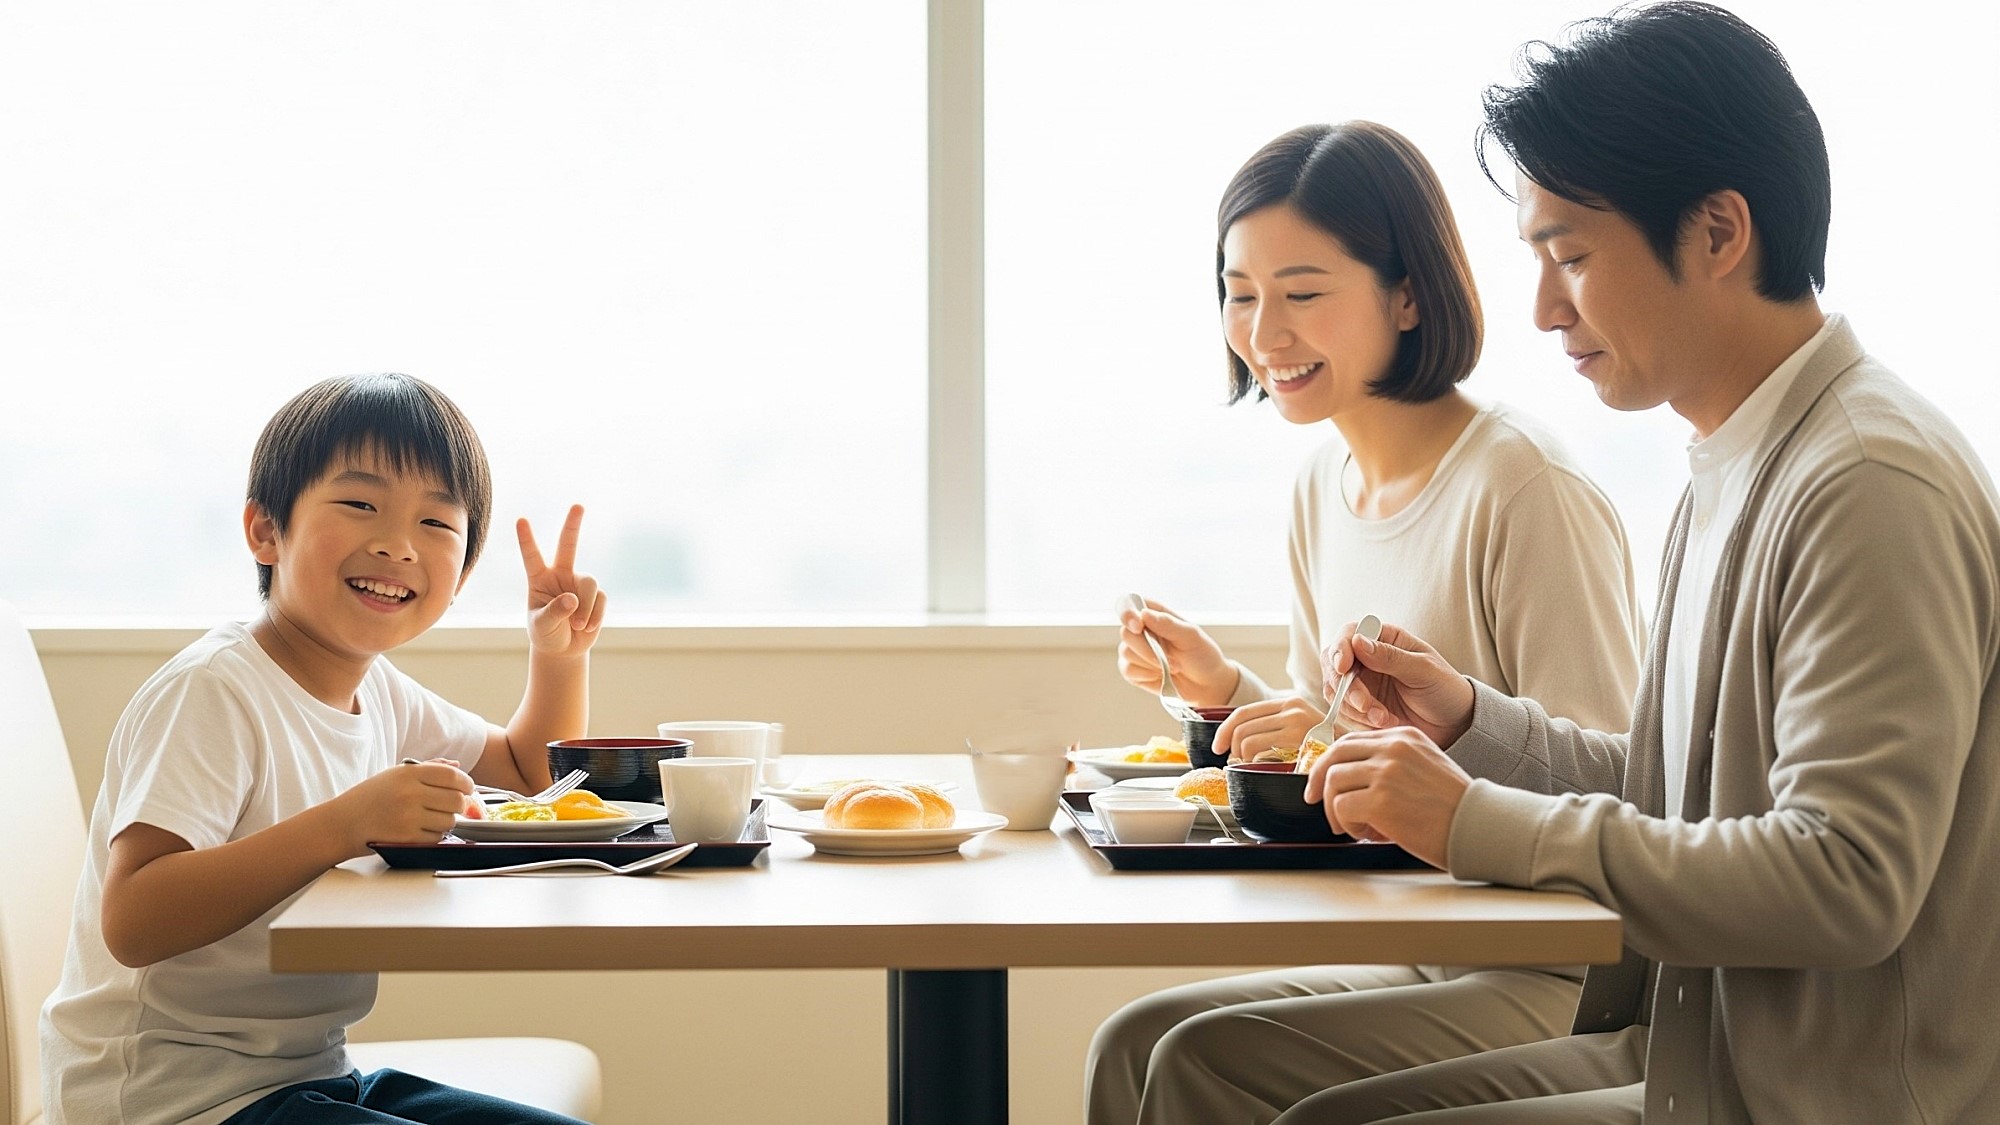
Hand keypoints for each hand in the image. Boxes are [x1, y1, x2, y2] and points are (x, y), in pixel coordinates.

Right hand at [329, 759, 472, 854]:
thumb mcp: (395, 775)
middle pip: (456, 800)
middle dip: (459, 804)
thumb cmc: (369, 798)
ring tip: (430, 818)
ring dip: (446, 821)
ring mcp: (408, 817)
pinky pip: (437, 838)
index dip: (466, 783)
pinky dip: (434, 836)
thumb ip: (429, 768)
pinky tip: (420, 830)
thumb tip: (457, 766)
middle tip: (451, 806)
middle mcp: (409, 793)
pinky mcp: (406, 838)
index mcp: (408, 773)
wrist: (342, 823)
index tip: (468, 788)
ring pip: (449, 821)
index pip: (452, 775)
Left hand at [519, 504, 605, 657]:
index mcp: (539, 579)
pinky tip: (587, 627)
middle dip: (572, 525)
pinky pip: (601, 599)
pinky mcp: (597, 595)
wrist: (564, 649)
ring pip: (590, 583)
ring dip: (586, 607)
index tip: (521, 520)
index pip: (532, 556)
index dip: (527, 539)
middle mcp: (560, 575)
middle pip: (568, 545)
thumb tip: (574, 599)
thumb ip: (555, 611)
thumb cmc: (546, 634)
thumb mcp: (542, 625)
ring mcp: (579, 583)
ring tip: (579, 625)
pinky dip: (595, 615)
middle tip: (578, 505)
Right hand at [1116, 599, 1237, 706]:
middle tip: (1172, 660)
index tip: (1138, 626)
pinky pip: (1128, 671)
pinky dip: (1146, 675)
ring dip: (1151, 664)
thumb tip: (1144, 614)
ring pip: (1126, 653)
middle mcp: (1141, 629)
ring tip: (1173, 667)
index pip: (1129, 604)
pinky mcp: (1132, 670)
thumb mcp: (1191, 636)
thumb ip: (1168, 624)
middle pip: (1126, 633)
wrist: (1206, 683)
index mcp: (1154, 613)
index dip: (1127, 613)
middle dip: (1147, 649)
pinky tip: (1161, 675)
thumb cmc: (1201, 654)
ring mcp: (1134, 650)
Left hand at [1215, 696, 1323, 762]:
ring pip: (1246, 742)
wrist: (1356, 758)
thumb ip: (1274, 728)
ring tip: (1254, 768)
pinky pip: (1258, 754)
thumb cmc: (1327, 750)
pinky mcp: (1298, 741)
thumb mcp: (1300, 730)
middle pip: (1241, 728)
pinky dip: (1254, 765)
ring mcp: (1296, 724)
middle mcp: (1292, 709)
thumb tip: (1234, 743)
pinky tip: (1268, 770)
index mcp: (1289, 703)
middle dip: (1232, 749)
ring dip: (1242, 759)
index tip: (1219, 746)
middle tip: (1237, 762)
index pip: (1243, 712)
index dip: (1225, 730)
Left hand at [1303, 728, 1469, 867]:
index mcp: (1403, 736)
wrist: (1479, 826)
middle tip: (1314, 799)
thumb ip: (1389, 764)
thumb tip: (1347, 778)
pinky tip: (1366, 833)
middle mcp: (1393, 748)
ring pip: (1332, 782)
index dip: (1330, 762)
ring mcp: (1386, 771)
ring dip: (1335, 808)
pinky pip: (1341, 808)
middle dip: (1317, 780)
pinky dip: (1346, 825)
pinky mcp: (1380, 799)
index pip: (1351, 741)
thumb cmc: (1453, 807)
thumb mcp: (1423, 767)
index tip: (1321, 780)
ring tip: (1353, 826)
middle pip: (1334, 755)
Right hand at [1320, 621, 1475, 748]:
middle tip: (1365, 705)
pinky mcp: (1360, 708)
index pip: (1348, 635)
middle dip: (1345, 687)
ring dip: (1356, 708)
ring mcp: (1362, 683)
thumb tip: (1357, 641)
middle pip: (1333, 664)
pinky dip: (1361, 721)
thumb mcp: (1424, 670)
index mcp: (1384, 639)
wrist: (1454, 725)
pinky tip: (1387, 723)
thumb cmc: (1445, 689)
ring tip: (1386, 719)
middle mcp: (1367, 659)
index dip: (1340, 649)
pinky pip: (1345, 713)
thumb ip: (1390, 657)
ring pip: (1335, 692)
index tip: (1343, 668)